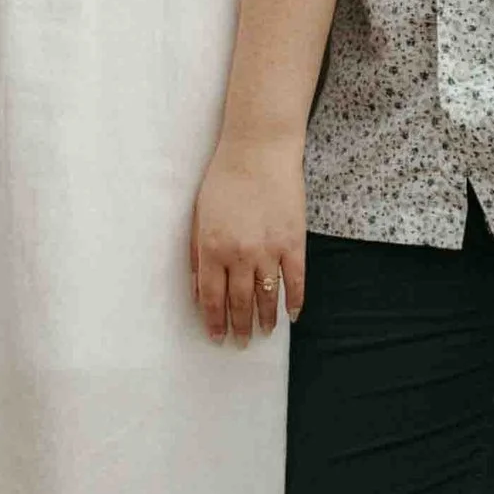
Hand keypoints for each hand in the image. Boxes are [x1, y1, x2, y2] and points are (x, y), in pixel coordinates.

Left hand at [191, 132, 304, 345]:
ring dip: (266, 319)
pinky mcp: (293, 242)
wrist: (258, 151)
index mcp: (212, 248)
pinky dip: (295, 300)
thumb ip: (197, 255)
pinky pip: (296, 280)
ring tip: (265, 333)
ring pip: (267, 297)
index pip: (212, 298)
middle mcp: (240, 254)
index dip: (214, 322)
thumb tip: (199, 289)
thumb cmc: (223, 179)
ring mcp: (269, 249)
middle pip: (239, 303)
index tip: (217, 337)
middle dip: (239, 327)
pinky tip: (292, 315)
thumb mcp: (199, 216)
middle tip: (241, 343)